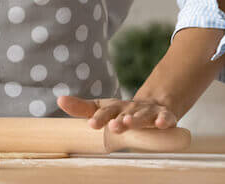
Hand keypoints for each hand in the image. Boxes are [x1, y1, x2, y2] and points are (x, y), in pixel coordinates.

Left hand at [58, 94, 178, 131]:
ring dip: (137, 119)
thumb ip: (81, 107)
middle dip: (119, 120)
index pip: (105, 111)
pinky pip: (166, 117)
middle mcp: (130, 108)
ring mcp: (148, 111)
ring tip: (129, 122)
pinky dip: (164, 120)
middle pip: (124, 113)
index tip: (91, 124)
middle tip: (113, 126)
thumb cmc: (122, 111)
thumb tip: (59, 99)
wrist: (154, 104)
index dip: (99, 117)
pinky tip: (160, 124)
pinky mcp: (164, 115)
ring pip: (143, 115)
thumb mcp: (102, 108)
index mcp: (115, 107)